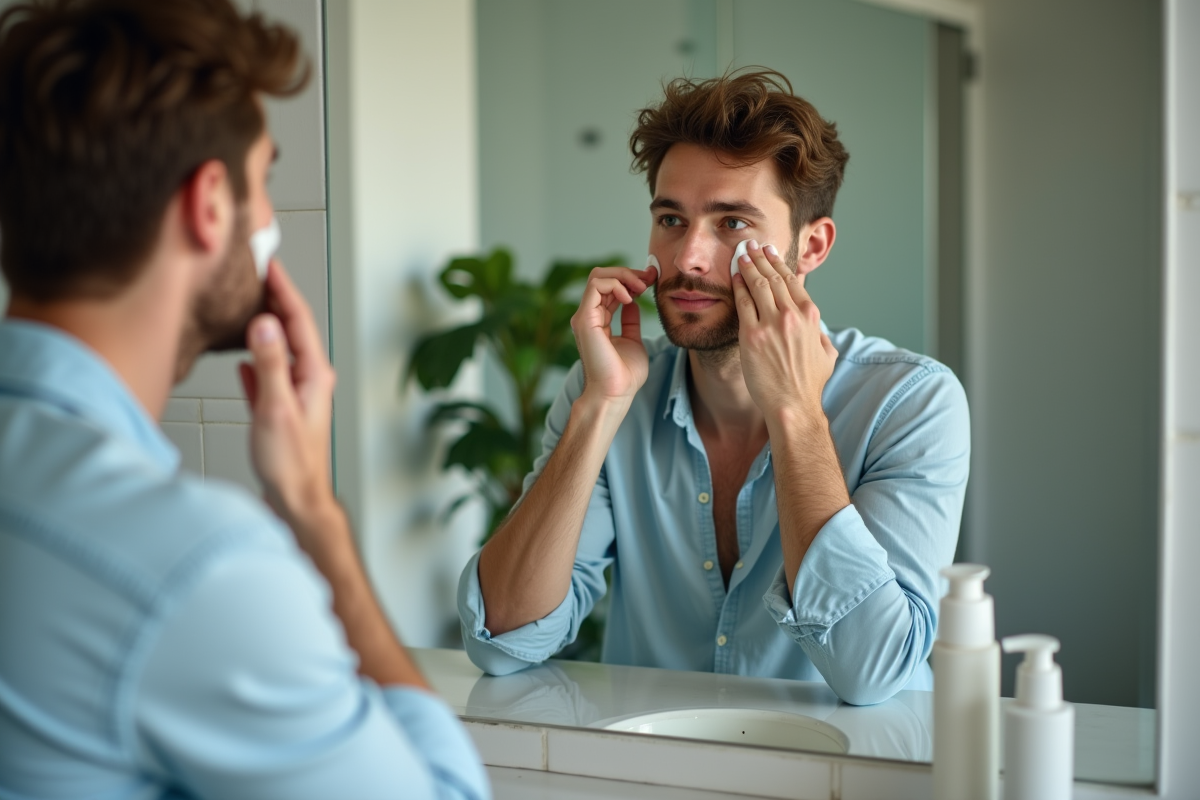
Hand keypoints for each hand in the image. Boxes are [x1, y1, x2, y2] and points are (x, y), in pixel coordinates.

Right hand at [238, 260, 338, 544]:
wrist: (296, 500)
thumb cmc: (292, 463)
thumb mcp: (276, 408)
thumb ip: (269, 364)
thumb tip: (263, 323)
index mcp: (314, 374)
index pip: (298, 319)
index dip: (283, 289)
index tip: (269, 264)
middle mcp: (309, 380)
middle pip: (291, 329)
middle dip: (274, 299)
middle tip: (256, 274)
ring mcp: (296, 394)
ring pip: (279, 349)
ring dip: (265, 326)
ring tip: (247, 304)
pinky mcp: (281, 409)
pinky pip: (269, 374)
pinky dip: (256, 360)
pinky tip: (243, 357)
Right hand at [569, 263, 657, 404]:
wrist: (617, 393)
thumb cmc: (625, 375)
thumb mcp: (633, 340)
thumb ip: (630, 321)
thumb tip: (633, 304)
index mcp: (598, 321)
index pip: (610, 288)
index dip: (631, 279)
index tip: (651, 281)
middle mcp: (589, 316)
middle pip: (602, 277)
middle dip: (628, 273)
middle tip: (649, 279)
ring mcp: (585, 317)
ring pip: (598, 276)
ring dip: (623, 276)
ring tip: (641, 287)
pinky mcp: (585, 319)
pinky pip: (596, 286)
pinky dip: (615, 284)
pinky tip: (630, 297)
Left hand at [732, 241, 837, 420]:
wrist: (793, 405)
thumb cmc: (809, 384)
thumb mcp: (826, 353)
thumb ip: (821, 334)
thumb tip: (817, 327)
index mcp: (811, 316)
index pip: (793, 281)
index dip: (779, 264)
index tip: (770, 254)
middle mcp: (792, 315)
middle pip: (774, 278)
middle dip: (761, 258)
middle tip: (751, 246)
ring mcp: (771, 324)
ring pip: (758, 285)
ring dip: (748, 266)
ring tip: (741, 254)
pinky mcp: (752, 336)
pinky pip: (743, 304)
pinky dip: (738, 286)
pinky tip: (734, 276)